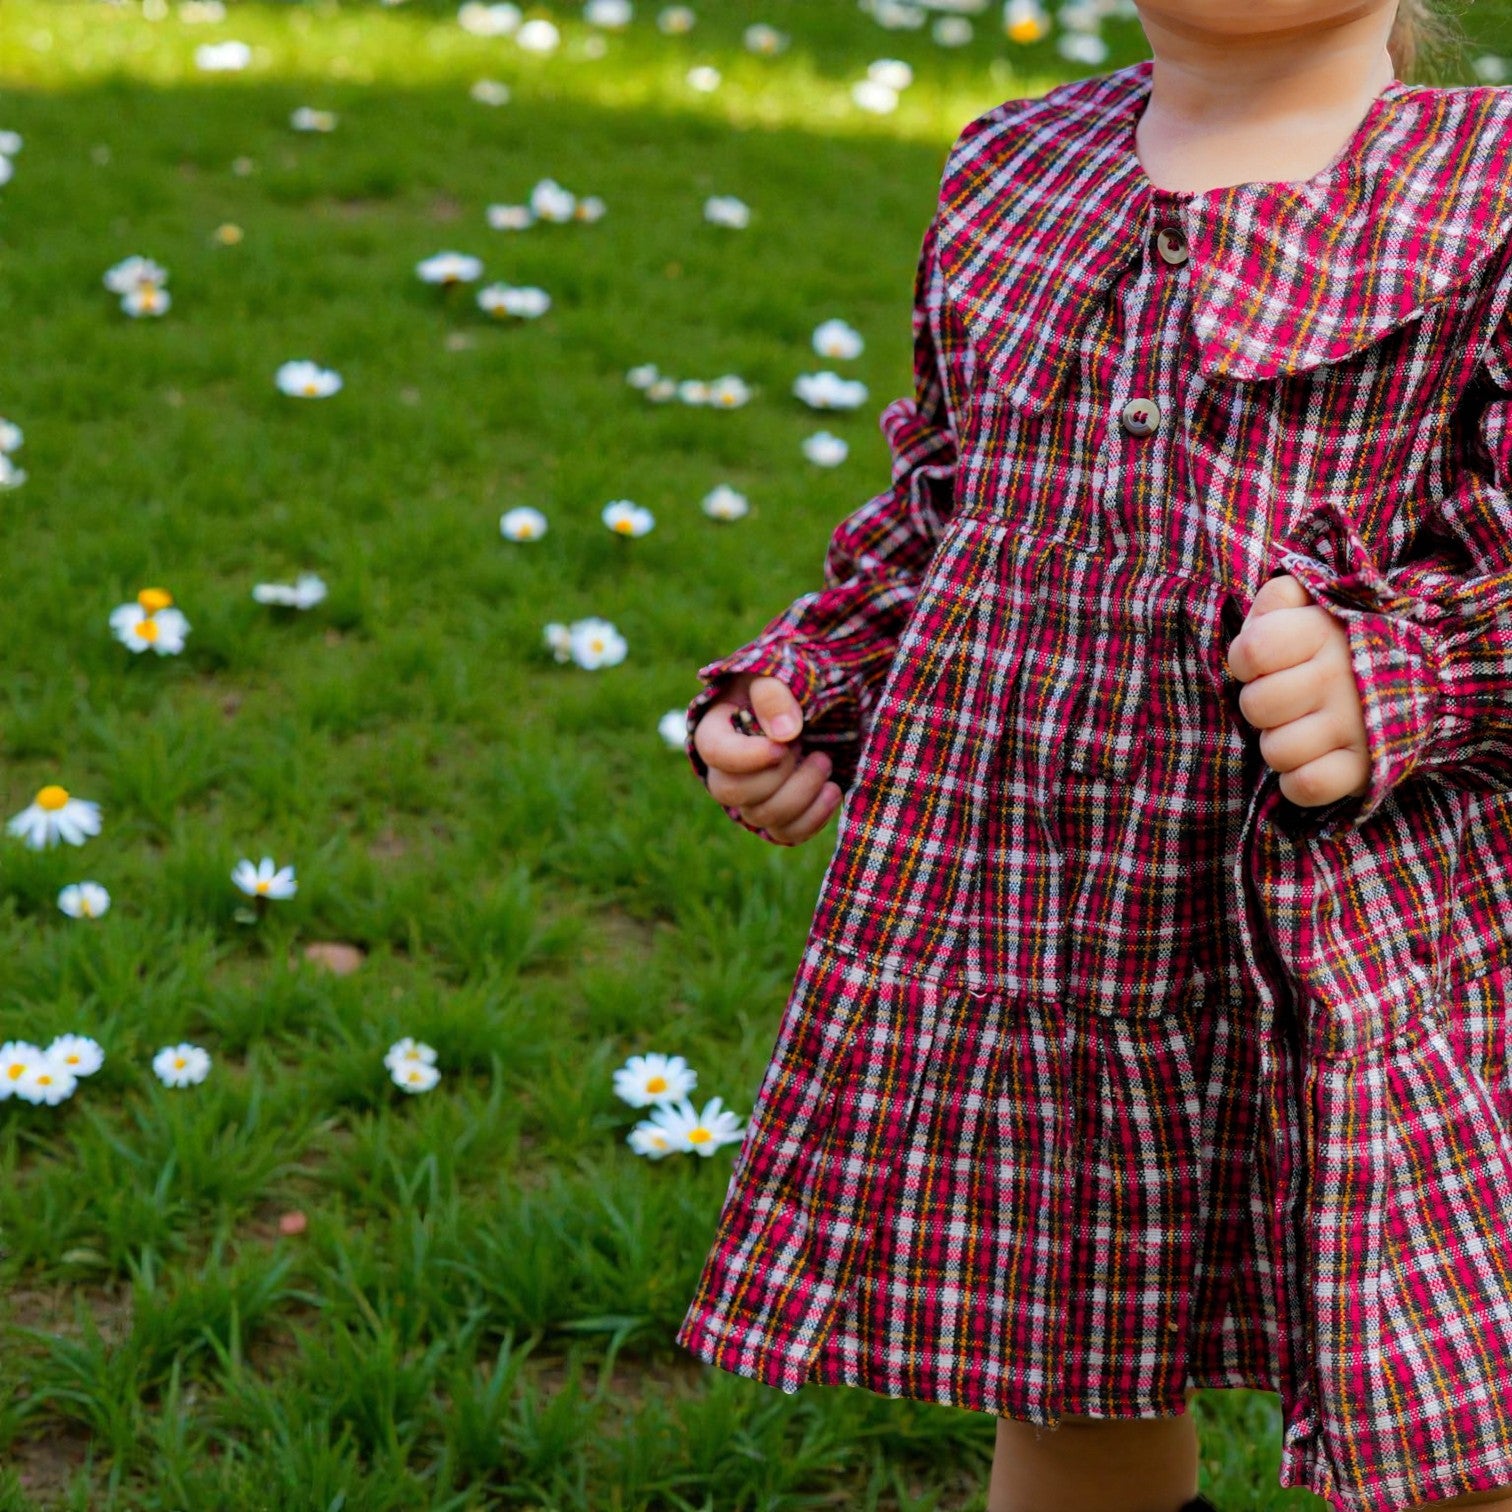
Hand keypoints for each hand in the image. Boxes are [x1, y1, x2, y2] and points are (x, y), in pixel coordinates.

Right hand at [692, 672, 843, 843]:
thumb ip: (774, 693)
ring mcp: (750, 799)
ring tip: (824, 761)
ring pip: (763, 816)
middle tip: (804, 746)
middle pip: (731, 792)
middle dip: (777, 774)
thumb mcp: (777, 672)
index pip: (713, 752)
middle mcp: (725, 771)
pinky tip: (833, 790)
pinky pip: (787, 834)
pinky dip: (813, 818)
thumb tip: (784, 734)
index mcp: (716, 729)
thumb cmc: (788, 683)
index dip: (747, 756)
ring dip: (802, 791)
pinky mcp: (779, 817)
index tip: (784, 745)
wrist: (814, 705)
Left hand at [1226, 572, 1371, 807]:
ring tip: (1303, 728)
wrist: (1434, 673)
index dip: (1246, 661)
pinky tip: (1311, 760)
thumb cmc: (1350, 639)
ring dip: (1280, 744)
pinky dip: (1299, 781)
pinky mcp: (1368, 767)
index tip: (1265, 663)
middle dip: (1262, 705)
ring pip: (1276, 751)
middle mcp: (1341, 678)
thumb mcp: (1318, 604)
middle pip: (1255, 707)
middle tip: (1288, 699)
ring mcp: (1357, 725)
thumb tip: (1261, 616)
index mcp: (1322, 632)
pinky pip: (1307, 786)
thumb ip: (1280, 598)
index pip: (1249, 652)